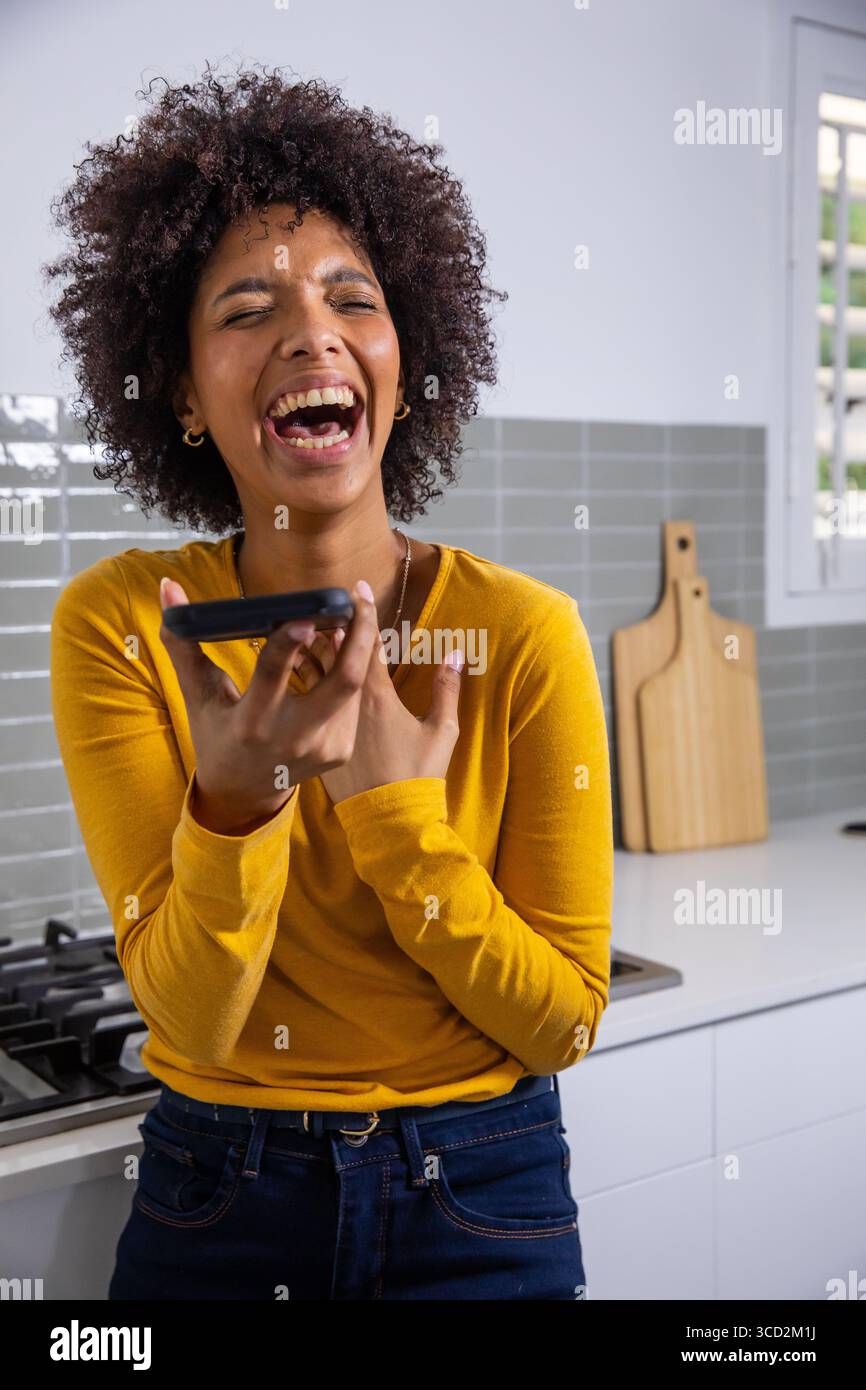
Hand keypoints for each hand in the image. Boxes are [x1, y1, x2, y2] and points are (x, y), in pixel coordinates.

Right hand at [158, 575, 379, 832]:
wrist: (243, 793)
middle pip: (344, 681)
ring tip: (339, 617)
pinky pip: (353, 699)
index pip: (272, 677)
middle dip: (360, 633)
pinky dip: (349, 668)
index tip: (305, 615)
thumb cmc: (217, 734)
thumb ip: (184, 642)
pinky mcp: (341, 750)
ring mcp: (323, 747)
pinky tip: (339, 647)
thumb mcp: (197, 694)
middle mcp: (293, 737)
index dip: (288, 644)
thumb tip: (169, 588)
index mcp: (251, 722)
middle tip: (357, 593)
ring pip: (353, 685)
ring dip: (352, 645)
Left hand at [293, 603, 463, 804]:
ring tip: (304, 624)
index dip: (363, 613)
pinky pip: (301, 699)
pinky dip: (298, 677)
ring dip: (309, 647)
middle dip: (329, 623)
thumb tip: (453, 656)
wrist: (387, 819)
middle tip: (324, 599)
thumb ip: (446, 689)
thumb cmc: (417, 775)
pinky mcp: (318, 738)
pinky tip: (292, 666)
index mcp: (377, 697)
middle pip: (331, 652)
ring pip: (311, 674)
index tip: (357, 587)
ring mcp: (328, 721)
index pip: (368, 644)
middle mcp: (346, 704)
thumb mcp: (441, 731)